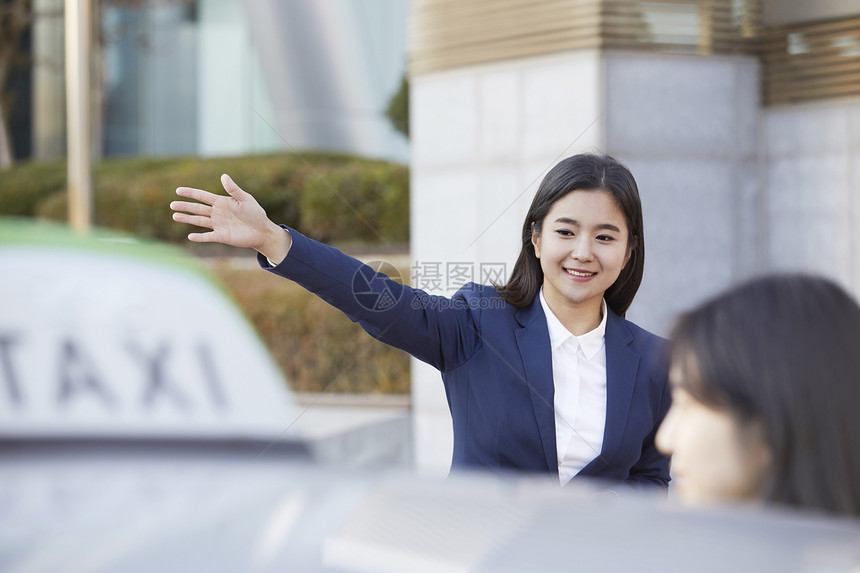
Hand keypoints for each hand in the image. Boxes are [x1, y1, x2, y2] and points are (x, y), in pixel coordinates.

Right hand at [171, 174, 290, 261]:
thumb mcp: (245, 199)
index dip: (191, 193)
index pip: (202, 196)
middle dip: (185, 206)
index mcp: (221, 202)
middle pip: (197, 208)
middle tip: (172, 205)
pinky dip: (200, 237)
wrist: (262, 230)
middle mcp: (217, 213)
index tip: (178, 190)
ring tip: (175, 216)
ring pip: (199, 221)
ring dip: (187, 219)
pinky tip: (190, 236)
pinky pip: (208, 236)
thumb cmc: (255, 213)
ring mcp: (218, 225)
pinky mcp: (221, 236)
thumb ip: (233, 190)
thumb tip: (223, 176)